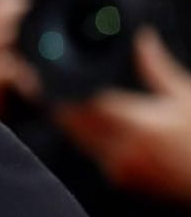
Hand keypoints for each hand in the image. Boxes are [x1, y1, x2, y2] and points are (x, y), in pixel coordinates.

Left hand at [55, 30, 190, 202]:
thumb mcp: (186, 95)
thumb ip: (156, 68)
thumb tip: (141, 37)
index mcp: (136, 126)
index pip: (81, 107)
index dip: (59, 91)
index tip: (40, 77)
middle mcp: (121, 151)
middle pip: (72, 126)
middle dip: (58, 105)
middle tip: (40, 84)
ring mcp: (119, 169)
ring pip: (79, 141)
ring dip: (70, 122)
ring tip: (61, 98)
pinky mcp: (122, 180)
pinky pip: (93, 154)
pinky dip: (87, 138)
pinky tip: (88, 123)